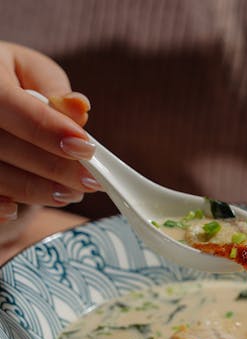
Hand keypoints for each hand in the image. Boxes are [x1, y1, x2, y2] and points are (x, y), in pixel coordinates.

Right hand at [0, 42, 100, 226]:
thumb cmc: (16, 84)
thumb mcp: (35, 74)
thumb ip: (55, 90)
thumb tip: (78, 108)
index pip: (7, 103)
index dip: (47, 129)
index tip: (85, 148)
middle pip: (4, 145)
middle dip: (54, 167)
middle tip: (91, 180)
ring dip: (38, 190)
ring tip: (71, 193)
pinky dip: (1, 206)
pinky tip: (18, 210)